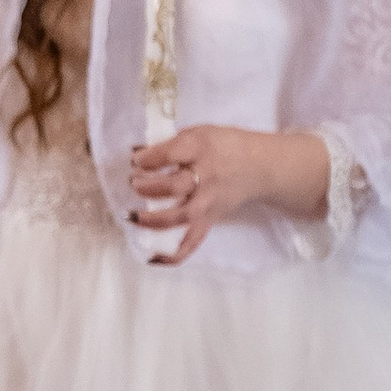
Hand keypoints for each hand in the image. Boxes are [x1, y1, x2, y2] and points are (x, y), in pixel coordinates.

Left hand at [129, 124, 329, 262]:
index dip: (148, 159)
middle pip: (175, 186)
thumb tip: (134, 154)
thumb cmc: (223, 146)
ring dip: (153, 220)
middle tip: (133, 184)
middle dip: (147, 187)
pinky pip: (192, 241)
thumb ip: (168, 143)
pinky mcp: (210, 220)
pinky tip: (153, 257)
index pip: (171, 154)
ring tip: (132, 216)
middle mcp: (206, 176)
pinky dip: (173, 254)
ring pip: (182, 216)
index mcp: (201, 148)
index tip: (135, 160)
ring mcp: (209, 201)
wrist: (259, 166)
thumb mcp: (197, 133)